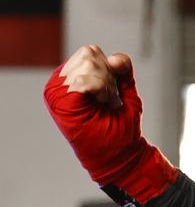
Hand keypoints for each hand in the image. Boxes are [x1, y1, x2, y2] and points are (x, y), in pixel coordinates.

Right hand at [44, 45, 175, 205]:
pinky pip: (86, 80)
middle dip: (109, 76)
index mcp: (70, 78)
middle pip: (89, 54)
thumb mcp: (125, 89)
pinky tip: (102, 105)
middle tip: (109, 101)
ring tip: (104, 105)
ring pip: (88, 64)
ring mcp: (57, 93)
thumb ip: (122, 68)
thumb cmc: (120, 125)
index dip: (109, 68)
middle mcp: (59, 84)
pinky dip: (103, 90)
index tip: (111, 93)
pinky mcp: (62, 104)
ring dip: (107, 85)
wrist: (120, 154)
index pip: (90, 51)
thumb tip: (114, 58)